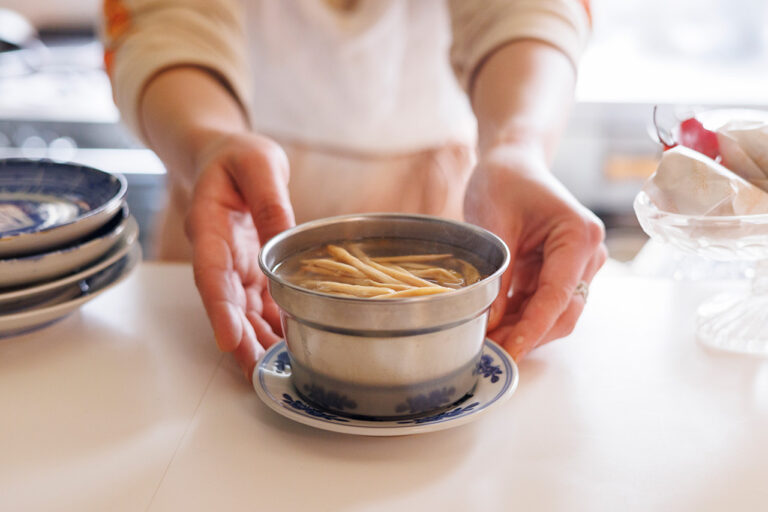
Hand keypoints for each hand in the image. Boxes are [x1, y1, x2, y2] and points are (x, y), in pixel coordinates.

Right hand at [185, 132, 294, 380]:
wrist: (225, 158)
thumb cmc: (238, 157)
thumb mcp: (259, 165)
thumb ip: (269, 200)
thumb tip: (282, 238)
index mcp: (210, 226)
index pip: (211, 273)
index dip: (219, 309)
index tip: (227, 340)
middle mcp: (218, 254)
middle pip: (226, 303)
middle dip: (240, 340)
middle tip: (258, 373)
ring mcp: (234, 265)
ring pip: (242, 310)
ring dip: (256, 340)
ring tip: (277, 371)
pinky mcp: (250, 270)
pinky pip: (258, 302)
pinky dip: (270, 325)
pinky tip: (287, 346)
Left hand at [464, 145, 606, 360]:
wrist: (511, 163)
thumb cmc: (504, 182)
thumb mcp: (494, 225)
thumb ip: (498, 276)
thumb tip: (492, 325)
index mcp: (579, 236)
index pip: (557, 295)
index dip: (532, 328)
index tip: (509, 351)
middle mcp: (588, 254)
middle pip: (563, 312)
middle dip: (528, 336)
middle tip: (489, 355)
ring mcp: (578, 266)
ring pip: (556, 314)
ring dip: (524, 332)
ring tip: (488, 345)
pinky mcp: (561, 272)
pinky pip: (544, 305)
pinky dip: (522, 319)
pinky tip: (496, 329)